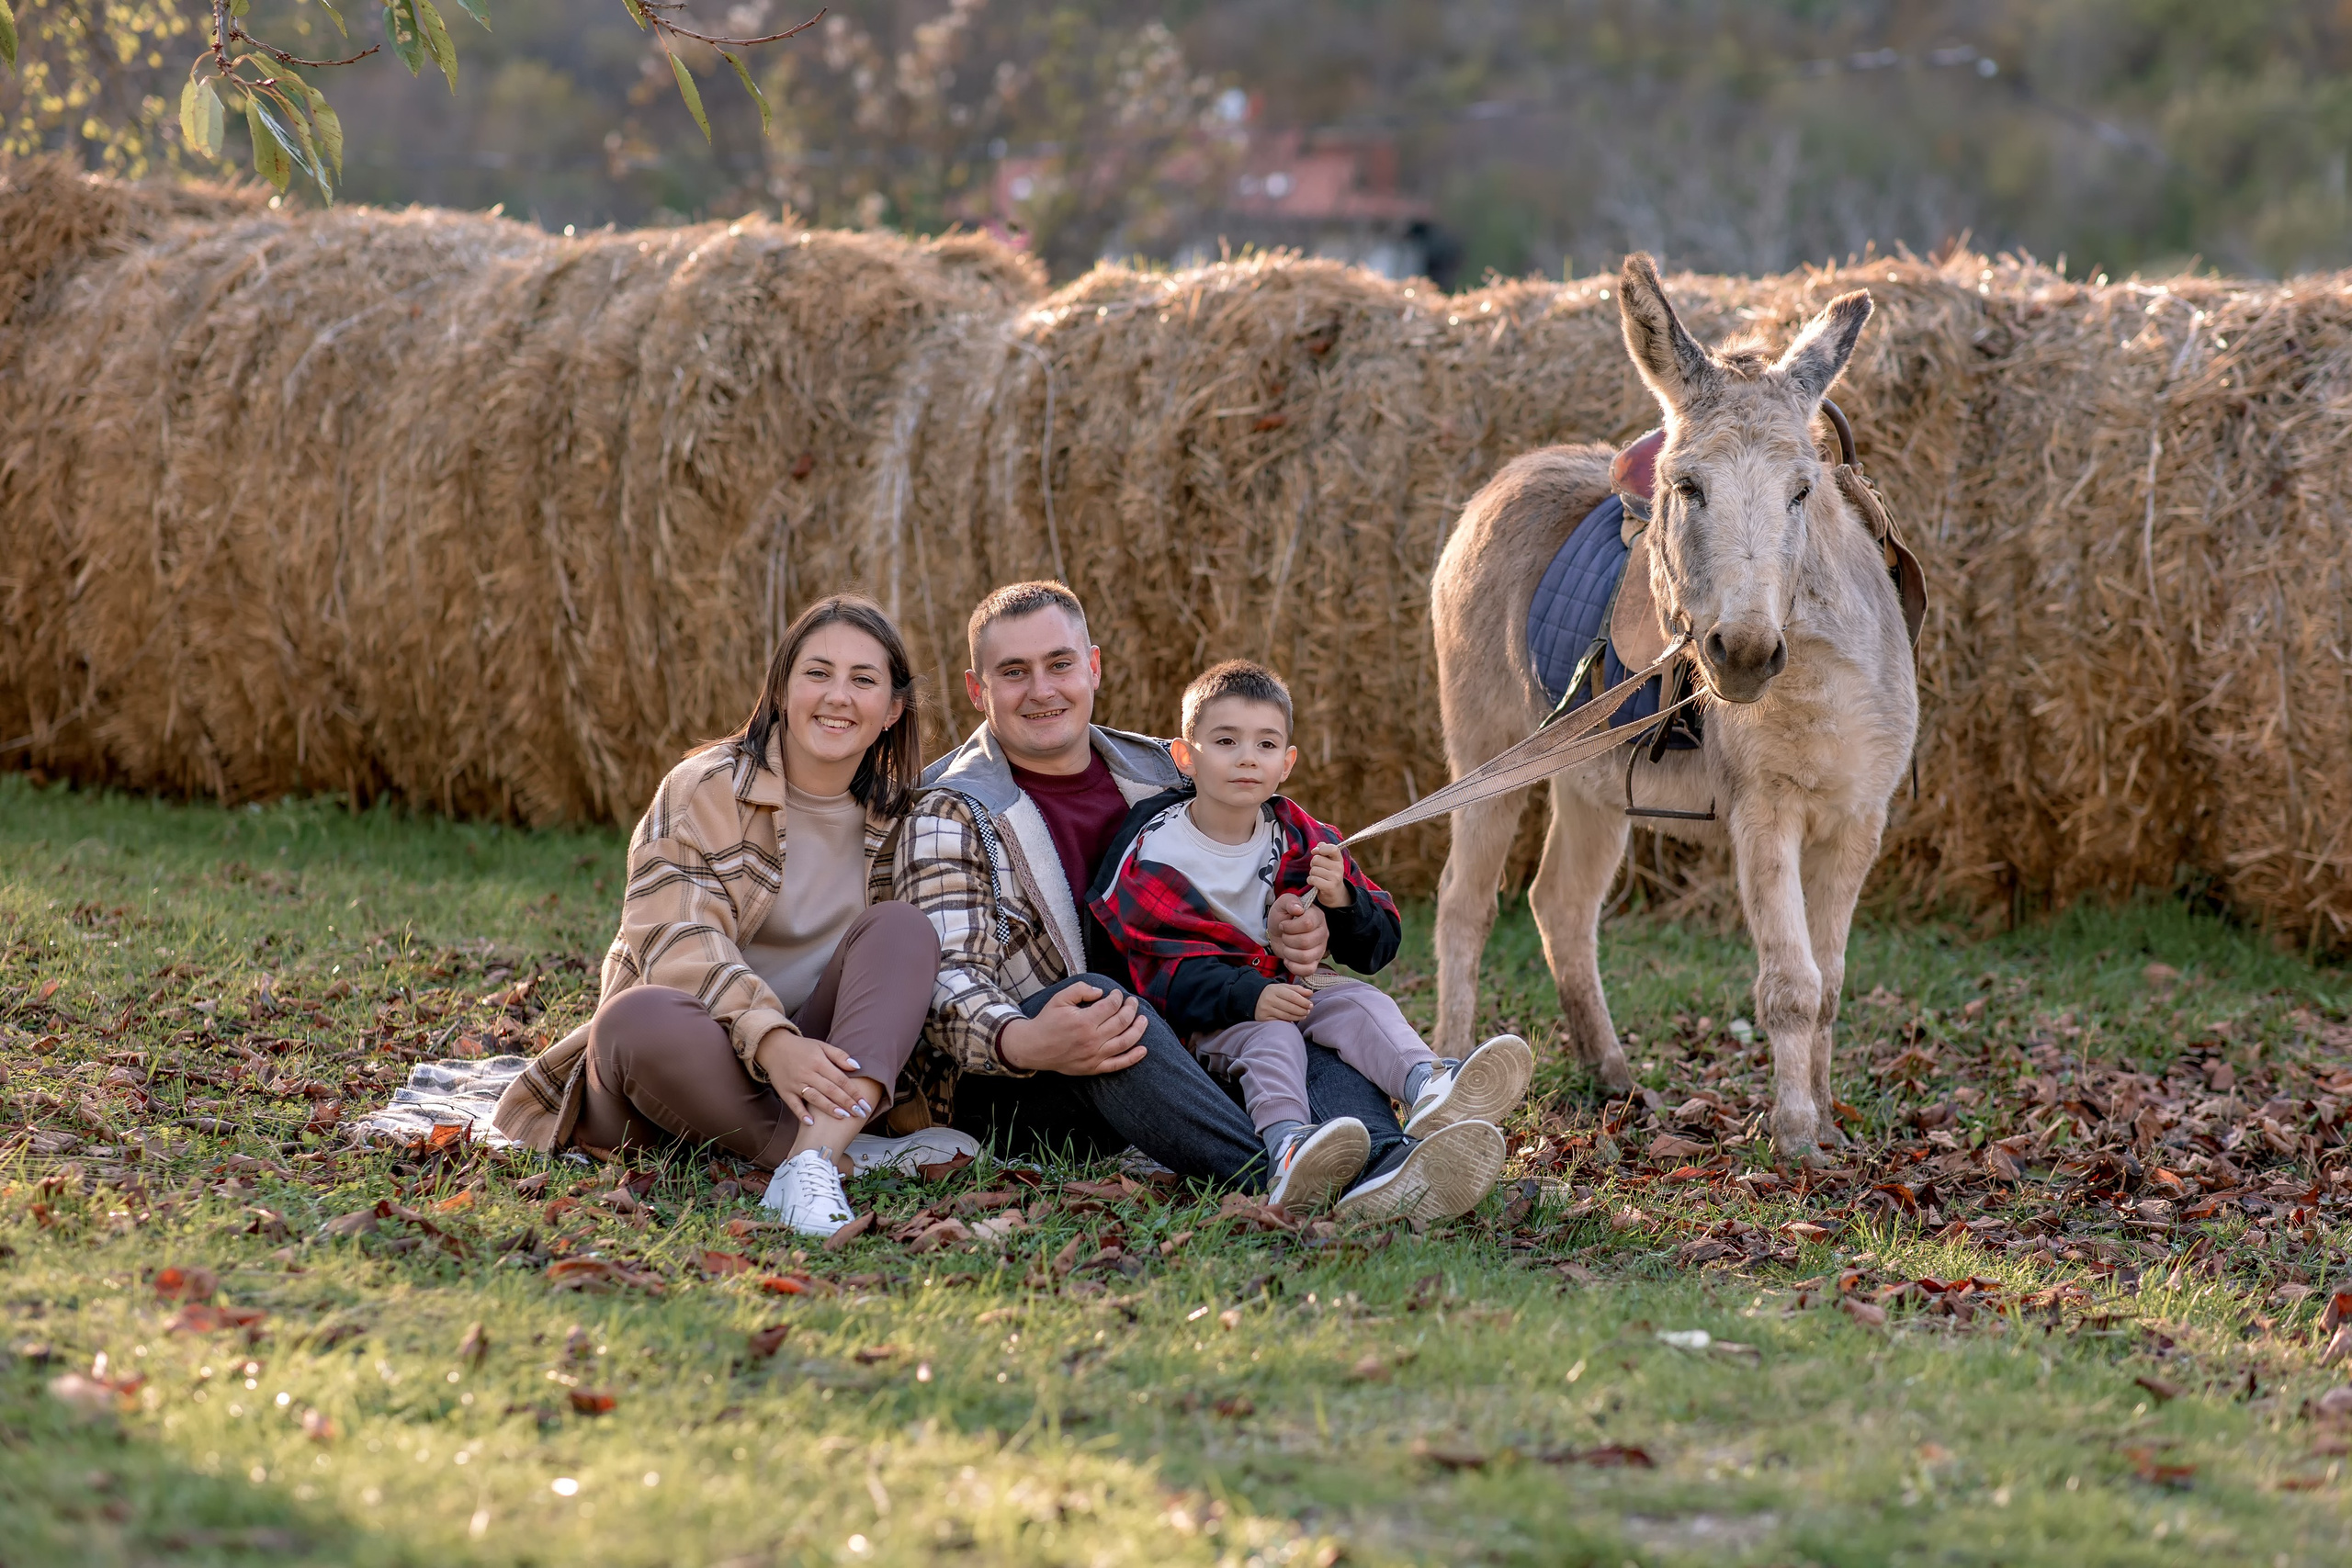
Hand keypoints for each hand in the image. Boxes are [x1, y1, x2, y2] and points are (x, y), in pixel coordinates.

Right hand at [753, 1027, 870, 1126]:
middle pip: (830, 1090)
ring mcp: (795, 1083)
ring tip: (843, 1117)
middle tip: (860, 1114)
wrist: (773, 1047)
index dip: (854, 1092)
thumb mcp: (821, 1046)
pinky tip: (811, 1123)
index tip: (865, 1103)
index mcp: (819, 1062)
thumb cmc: (802, 1048)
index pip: (840, 1079)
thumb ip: (839, 1056)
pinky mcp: (784, 1092)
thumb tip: (857, 1067)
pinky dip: (801, 1114)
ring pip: (814, 1098)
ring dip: (829, 1108)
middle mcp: (808, 1073)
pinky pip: (793, 1105)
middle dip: (847, 1103)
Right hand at [998, 981, 1148, 1074]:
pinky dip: (1133, 1058)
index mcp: (1083, 1021)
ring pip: (1125, 1042)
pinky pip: (1118, 1065)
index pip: (1111, 1006)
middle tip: (1132, 1002)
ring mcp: (1094, 1055)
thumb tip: (1101, 993)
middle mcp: (1092, 1039)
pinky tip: (1143, 1050)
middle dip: (1131, 1009)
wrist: (1033, 1047)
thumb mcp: (1060, 998)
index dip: (1118, 997)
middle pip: (1121, 1022)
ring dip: (1138, 1029)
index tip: (1117, 994)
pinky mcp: (1093, 1068)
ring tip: (1143, 1019)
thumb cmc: (1047, 1021)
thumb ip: (1081, 989)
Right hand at [1254, 982, 1313, 1022]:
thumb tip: (1310, 993)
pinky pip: (1280, 1021)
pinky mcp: (1264, 1018)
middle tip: (1308, 1011)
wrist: (1255, 998)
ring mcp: (1266, 1010)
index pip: (1292, 996)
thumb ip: (1297, 989)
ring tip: (1304, 1015)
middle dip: (1302, 1010)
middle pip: (1290, 1007)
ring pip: (1286, 1015)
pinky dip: (1290, 1021)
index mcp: (1274, 989)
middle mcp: (1269, 999)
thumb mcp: (1283, 987)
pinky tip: (1295, 1019)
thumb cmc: (1273, 993)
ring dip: (1298, 1016)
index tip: (1311, 1005)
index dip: (1303, 1001)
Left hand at [1265, 891, 1328, 978]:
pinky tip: (1288, 959)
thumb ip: (1289, 901)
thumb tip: (1298, 909)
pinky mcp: (1315, 962)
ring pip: (1305, 957)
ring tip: (1287, 946)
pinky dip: (1293, 966)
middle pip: (1305, 942)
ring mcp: (1320, 949)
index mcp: (1317, 916)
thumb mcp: (1282, 904)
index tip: (1284, 925)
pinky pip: (1307, 970)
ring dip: (1289, 953)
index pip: (1307, 924)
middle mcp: (1323, 933)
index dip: (1290, 927)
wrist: (1277, 933)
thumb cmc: (1282, 917)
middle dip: (1288, 940)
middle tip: (1284, 936)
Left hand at [1307, 842, 1350, 908]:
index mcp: (1338, 859)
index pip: (1333, 848)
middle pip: (1317, 859)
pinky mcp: (1329, 887)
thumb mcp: (1329, 861)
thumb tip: (1317, 847)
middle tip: (1318, 869)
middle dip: (1313, 864)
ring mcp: (1335, 877)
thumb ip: (1323, 850)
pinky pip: (1313, 879)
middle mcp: (1339, 867)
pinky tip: (1315, 883)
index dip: (1322, 849)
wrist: (1335, 894)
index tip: (1316, 852)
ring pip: (1313, 870)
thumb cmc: (1329, 874)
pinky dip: (1310, 881)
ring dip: (1312, 874)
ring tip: (1318, 877)